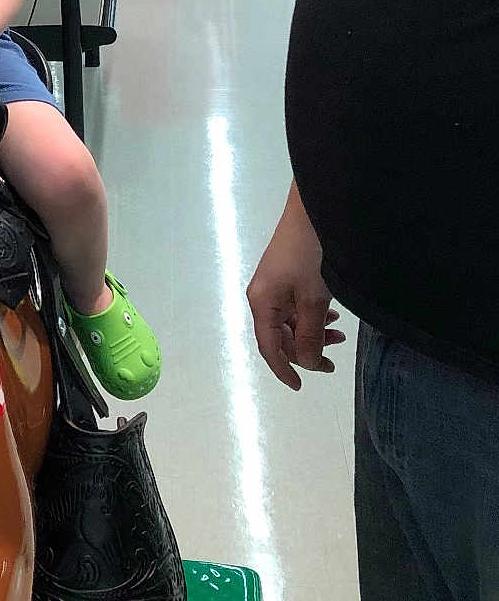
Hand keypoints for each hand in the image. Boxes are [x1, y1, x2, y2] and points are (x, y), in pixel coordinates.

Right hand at [247, 186, 345, 389]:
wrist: (312, 214)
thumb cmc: (310, 256)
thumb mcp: (313, 299)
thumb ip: (310, 334)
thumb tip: (307, 363)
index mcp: (262, 302)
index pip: (269, 346)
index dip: (284, 369)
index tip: (301, 386)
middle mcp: (263, 295)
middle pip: (280, 336)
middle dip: (305, 351)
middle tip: (333, 361)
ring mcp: (274, 285)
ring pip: (290, 322)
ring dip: (312, 334)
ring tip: (338, 336)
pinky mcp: (285, 276)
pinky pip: (295, 307)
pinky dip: (313, 317)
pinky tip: (331, 316)